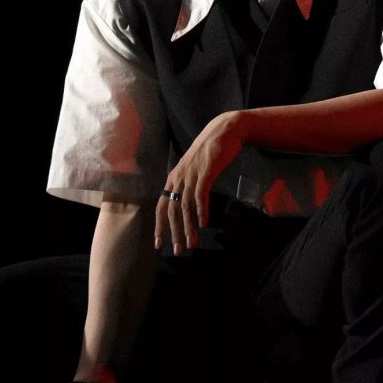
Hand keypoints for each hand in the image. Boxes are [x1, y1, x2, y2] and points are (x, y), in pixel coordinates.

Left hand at [155, 111, 243, 254]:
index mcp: (173, 178)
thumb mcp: (193, 170)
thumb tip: (186, 207)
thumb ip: (187, 186)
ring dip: (188, 227)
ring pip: (186, 206)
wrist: (224, 131)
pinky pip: (200, 195)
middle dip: (174, 233)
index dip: (159, 226)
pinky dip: (201, 210)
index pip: (162, 206)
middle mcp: (179, 177)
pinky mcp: (206, 171)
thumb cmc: (209, 153)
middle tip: (178, 251)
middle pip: (172, 210)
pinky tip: (204, 224)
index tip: (159, 244)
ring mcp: (192, 174)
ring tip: (192, 243)